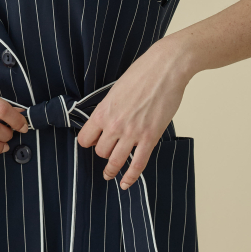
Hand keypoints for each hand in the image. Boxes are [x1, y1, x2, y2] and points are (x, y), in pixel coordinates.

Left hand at [75, 39, 190, 188]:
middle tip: (108, 152)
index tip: (92, 143)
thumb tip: (106, 120)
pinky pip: (138, 164)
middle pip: (100, 151)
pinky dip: (131, 177)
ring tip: (110, 174)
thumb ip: (109, 108)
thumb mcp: (115, 90)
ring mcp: (132, 133)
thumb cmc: (143, 73)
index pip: (85, 138)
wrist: (165, 68)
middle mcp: (114, 124)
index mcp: (103, 111)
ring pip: (115, 161)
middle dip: (103, 153)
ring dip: (111, 170)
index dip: (88, 142)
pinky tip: (126, 183)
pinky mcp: (150, 137)